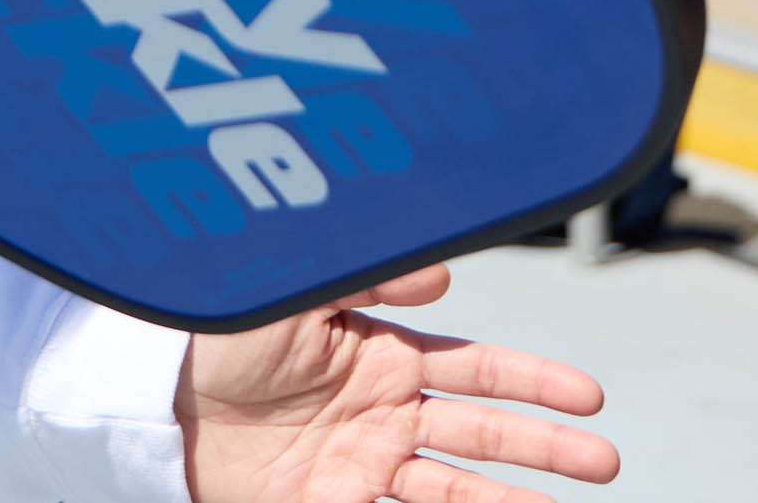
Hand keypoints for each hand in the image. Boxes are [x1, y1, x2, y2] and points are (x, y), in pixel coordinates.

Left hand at [178, 265, 615, 502]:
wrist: (151, 395)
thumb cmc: (217, 329)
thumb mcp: (295, 289)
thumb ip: (367, 278)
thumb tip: (443, 276)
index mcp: (383, 356)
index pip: (477, 370)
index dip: (535, 383)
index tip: (590, 398)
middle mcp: (384, 415)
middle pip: (483, 435)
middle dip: (545, 451)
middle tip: (606, 465)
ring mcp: (360, 467)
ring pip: (453, 491)